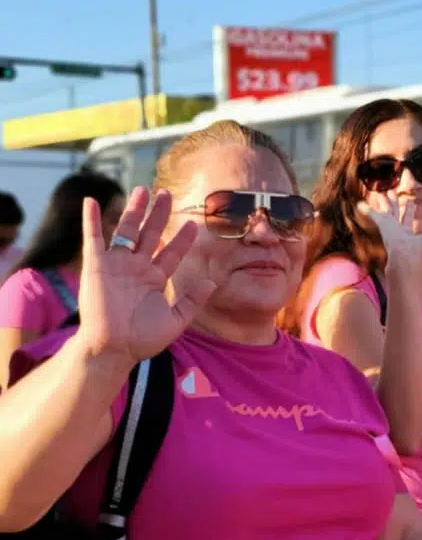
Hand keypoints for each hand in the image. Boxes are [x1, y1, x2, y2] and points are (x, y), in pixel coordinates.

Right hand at [75, 187, 215, 365]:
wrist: (114, 349)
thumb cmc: (143, 340)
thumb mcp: (176, 320)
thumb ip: (193, 300)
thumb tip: (212, 282)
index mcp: (156, 279)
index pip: (172, 252)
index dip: (182, 238)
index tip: (193, 223)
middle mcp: (137, 268)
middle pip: (150, 234)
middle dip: (159, 214)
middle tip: (167, 194)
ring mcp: (116, 265)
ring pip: (127, 230)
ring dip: (133, 210)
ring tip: (143, 190)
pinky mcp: (96, 266)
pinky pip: (93, 238)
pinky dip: (92, 220)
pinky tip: (92, 201)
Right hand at [358, 191, 421, 271]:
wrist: (406, 255)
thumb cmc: (420, 251)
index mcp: (406, 234)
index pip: (407, 219)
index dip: (410, 210)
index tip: (412, 202)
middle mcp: (396, 230)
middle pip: (394, 213)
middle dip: (394, 203)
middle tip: (392, 193)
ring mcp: (389, 227)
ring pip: (385, 211)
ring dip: (384, 202)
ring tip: (381, 194)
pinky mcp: (383, 224)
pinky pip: (373, 215)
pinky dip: (367, 210)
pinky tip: (360, 204)